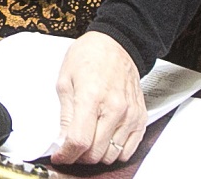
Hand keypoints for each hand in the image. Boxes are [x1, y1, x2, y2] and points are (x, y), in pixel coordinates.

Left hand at [52, 31, 146, 165]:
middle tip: (70, 148)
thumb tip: (62, 140)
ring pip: (112, 155)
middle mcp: (114, 109)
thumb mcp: (65, 80)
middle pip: (95, 153)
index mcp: (91, 97)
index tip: (59, 156)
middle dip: (78, 156)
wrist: (115, 45)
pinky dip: (114, 152)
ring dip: (96, 155)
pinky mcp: (140, 119)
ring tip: (87, 142)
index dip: (66, 154)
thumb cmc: (89, 57)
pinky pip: (128, 150)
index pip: (79, 140)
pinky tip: (104, 141)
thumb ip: (65, 114)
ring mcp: (130, 115)